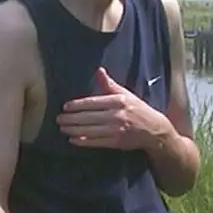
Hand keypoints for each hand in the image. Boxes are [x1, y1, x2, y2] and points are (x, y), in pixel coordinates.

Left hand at [56, 68, 170, 149]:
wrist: (154, 130)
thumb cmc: (137, 109)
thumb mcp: (125, 94)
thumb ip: (109, 84)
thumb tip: (99, 70)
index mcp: (118, 101)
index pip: (92, 103)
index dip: (77, 105)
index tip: (65, 107)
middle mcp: (117, 115)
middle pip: (88, 117)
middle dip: (71, 119)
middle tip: (58, 119)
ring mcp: (116, 130)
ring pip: (90, 130)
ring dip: (74, 130)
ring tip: (62, 128)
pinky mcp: (116, 142)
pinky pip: (96, 142)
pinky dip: (83, 141)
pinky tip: (73, 139)